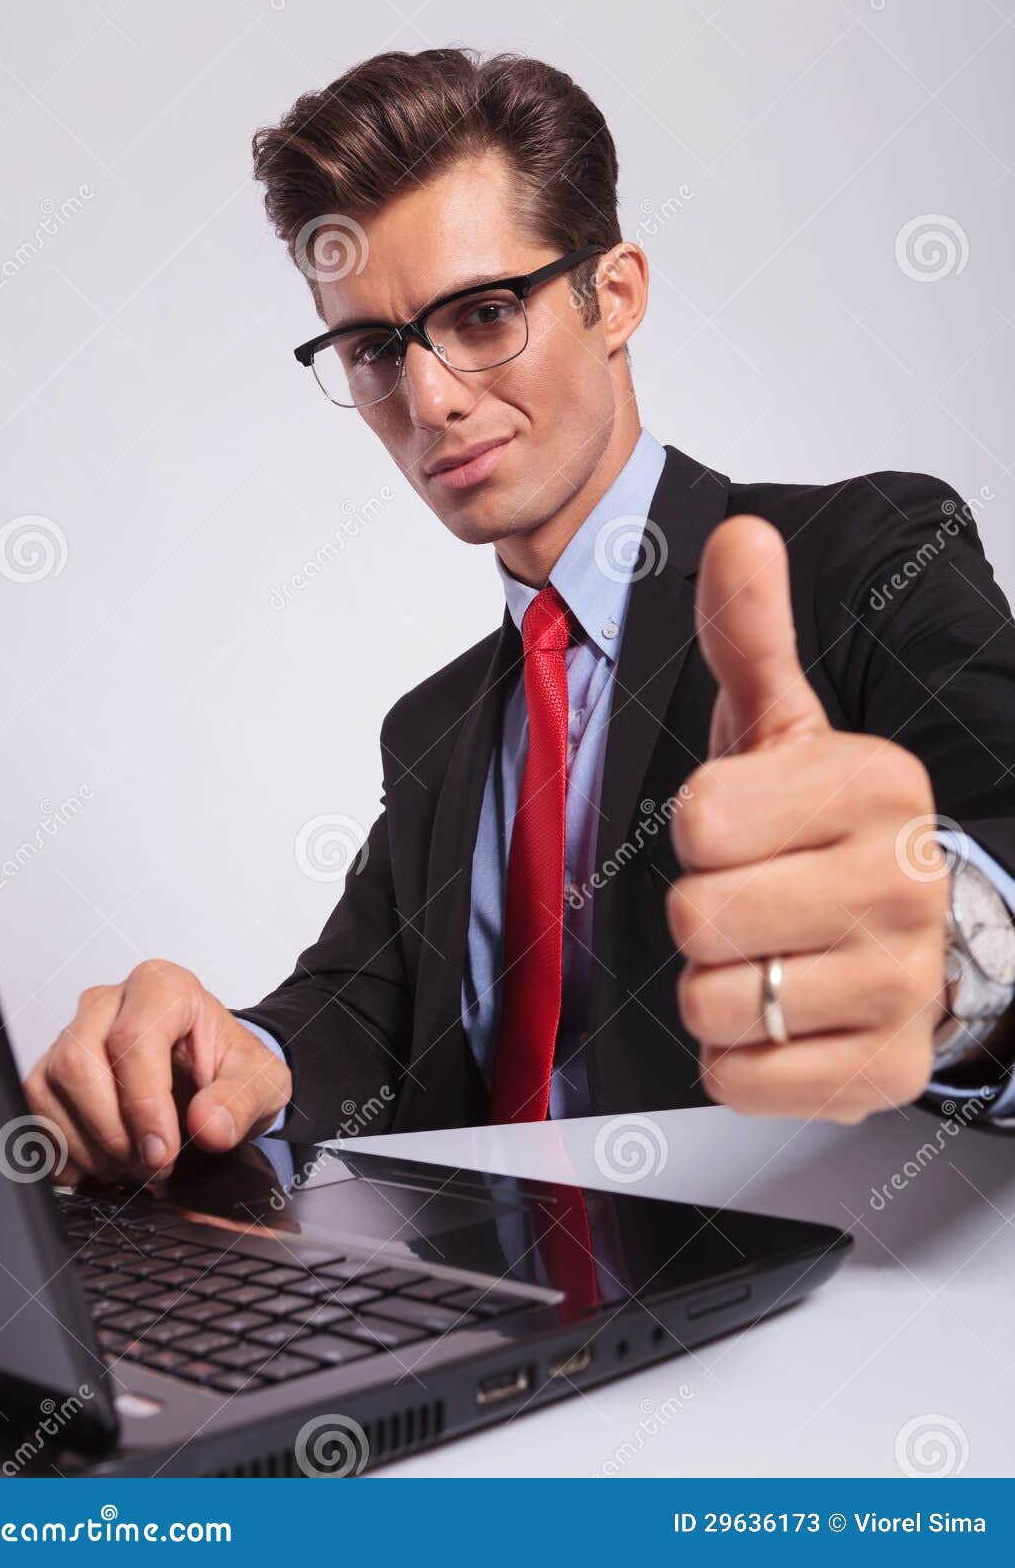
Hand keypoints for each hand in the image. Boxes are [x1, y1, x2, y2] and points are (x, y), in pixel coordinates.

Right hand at [23, 960, 291, 1183]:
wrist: (213, 1077)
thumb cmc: (232, 1068)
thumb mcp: (262, 1083)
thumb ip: (241, 1102)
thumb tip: (209, 1126)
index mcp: (163, 987)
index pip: (133, 1038)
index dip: (143, 1104)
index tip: (164, 1153)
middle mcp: (109, 1001)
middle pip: (78, 1061)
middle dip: (112, 1130)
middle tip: (151, 1165)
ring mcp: (73, 1032)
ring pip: (49, 1086)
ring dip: (87, 1145)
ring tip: (131, 1167)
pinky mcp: (51, 1068)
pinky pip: (34, 1110)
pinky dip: (63, 1151)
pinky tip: (102, 1166)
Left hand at [666, 516, 949, 1122]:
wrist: (914, 936)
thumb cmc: (826, 830)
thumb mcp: (785, 727)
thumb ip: (752, 636)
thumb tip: (740, 535)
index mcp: (880, 784)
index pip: (699, 817)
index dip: (699, 826)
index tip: (744, 825)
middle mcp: (905, 882)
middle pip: (699, 913)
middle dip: (702, 910)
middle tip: (753, 896)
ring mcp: (904, 984)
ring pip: (713, 1001)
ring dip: (717, 984)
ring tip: (771, 954)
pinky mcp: (886, 1072)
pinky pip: (741, 1078)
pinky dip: (738, 1057)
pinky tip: (783, 1015)